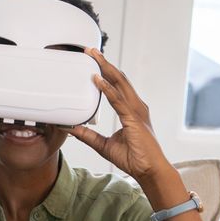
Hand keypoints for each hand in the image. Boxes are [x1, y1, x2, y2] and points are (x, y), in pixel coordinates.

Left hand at [68, 48, 171, 182]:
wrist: (149, 170)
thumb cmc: (133, 158)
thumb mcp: (103, 144)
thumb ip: (87, 135)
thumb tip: (70, 128)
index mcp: (130, 110)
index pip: (116, 85)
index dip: (105, 71)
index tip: (92, 60)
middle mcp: (135, 106)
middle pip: (118, 78)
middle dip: (104, 63)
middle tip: (90, 50)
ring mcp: (136, 111)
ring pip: (119, 84)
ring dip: (105, 69)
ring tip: (93, 56)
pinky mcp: (134, 120)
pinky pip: (118, 101)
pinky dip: (107, 89)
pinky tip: (97, 80)